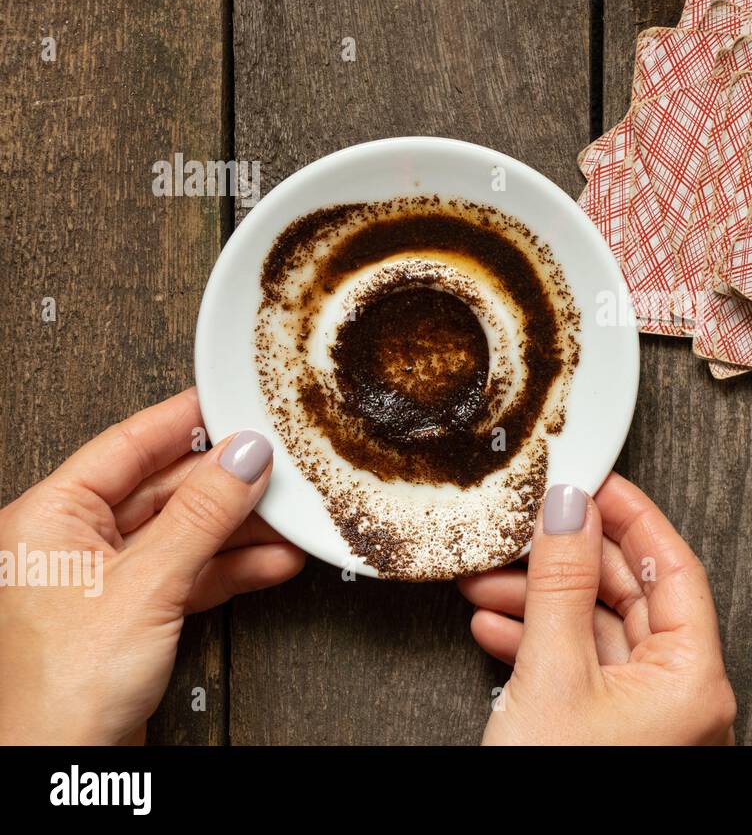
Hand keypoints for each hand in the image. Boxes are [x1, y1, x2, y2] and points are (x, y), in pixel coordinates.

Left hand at [0, 388, 304, 744]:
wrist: (63, 767)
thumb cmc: (60, 689)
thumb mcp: (147, 583)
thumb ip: (202, 515)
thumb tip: (243, 457)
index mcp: (49, 517)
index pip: (127, 445)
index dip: (184, 420)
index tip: (231, 400)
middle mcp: (70, 543)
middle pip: (163, 489)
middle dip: (225, 482)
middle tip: (276, 464)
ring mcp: (103, 581)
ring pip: (183, 533)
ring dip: (238, 529)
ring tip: (286, 514)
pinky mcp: (131, 616)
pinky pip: (189, 574)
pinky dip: (231, 568)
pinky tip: (271, 560)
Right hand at [458, 474, 735, 743]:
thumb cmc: (558, 792)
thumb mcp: (552, 674)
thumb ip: (561, 584)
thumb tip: (568, 512)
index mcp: (694, 681)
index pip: (673, 568)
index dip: (631, 517)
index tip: (594, 483)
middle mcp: (682, 698)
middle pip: (633, 597)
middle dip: (567, 562)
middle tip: (530, 525)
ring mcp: (648, 718)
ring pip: (599, 632)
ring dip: (542, 604)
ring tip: (491, 580)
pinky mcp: (610, 733)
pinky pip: (583, 670)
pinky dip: (541, 645)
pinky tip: (499, 624)